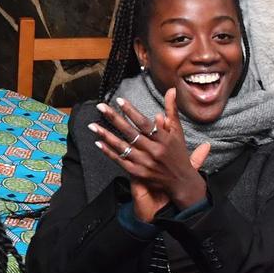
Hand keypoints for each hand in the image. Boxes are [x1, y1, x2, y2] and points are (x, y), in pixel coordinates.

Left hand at [91, 96, 210, 217]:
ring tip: (92, 125)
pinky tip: (98, 143)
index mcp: (163, 139)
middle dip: (114, 119)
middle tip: (100, 107)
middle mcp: (153, 150)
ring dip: (106, 135)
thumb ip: (172, 110)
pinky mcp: (138, 173)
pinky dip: (108, 152)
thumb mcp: (178, 132)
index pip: (144, 123)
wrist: (181, 182)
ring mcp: (144, 163)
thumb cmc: (178, 154)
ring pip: (122, 147)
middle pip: (130, 133)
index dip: (131, 111)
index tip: (119, 100)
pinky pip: (120, 161)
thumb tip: (171, 90)